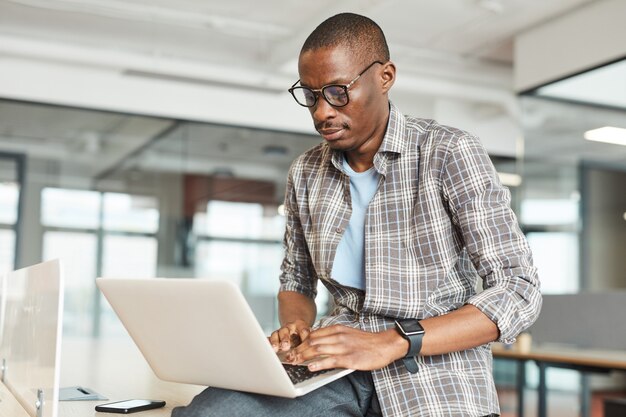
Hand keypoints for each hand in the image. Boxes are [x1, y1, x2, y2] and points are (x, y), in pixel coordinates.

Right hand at [268, 319, 311, 352]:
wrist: (295, 328)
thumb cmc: (303, 334)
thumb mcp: (309, 335)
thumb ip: (310, 341)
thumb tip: (312, 350)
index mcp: (300, 325)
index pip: (303, 329)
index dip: (304, 335)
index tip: (305, 341)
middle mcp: (289, 327)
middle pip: (286, 331)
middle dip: (285, 339)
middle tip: (285, 346)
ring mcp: (280, 331)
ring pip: (276, 334)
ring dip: (275, 342)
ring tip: (275, 348)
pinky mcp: (274, 337)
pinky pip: (269, 338)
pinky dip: (267, 342)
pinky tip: (265, 346)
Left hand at [290, 325, 407, 371]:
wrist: (385, 345)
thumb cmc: (366, 341)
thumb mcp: (348, 333)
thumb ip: (333, 336)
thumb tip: (318, 342)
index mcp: (337, 329)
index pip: (313, 335)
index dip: (300, 343)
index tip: (292, 349)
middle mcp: (338, 336)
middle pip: (312, 342)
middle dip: (298, 350)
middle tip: (289, 358)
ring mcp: (344, 347)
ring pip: (318, 350)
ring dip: (304, 357)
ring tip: (295, 362)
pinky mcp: (350, 358)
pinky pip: (331, 360)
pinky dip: (319, 363)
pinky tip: (311, 366)